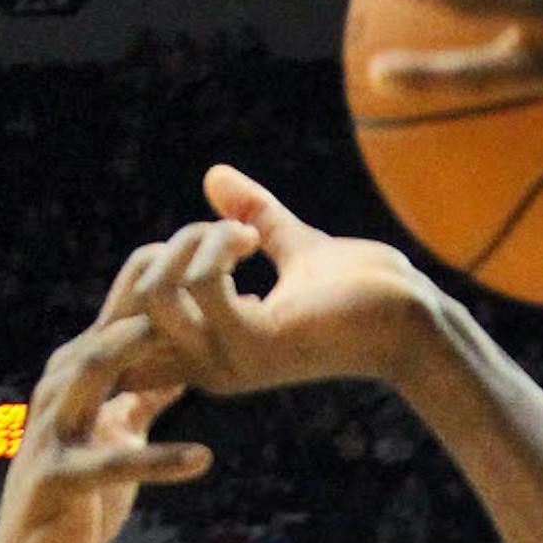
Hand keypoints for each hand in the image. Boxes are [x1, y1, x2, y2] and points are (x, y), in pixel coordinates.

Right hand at [0, 246, 216, 542]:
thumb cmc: (82, 499)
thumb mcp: (118, 433)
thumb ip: (144, 394)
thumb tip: (184, 361)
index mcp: (80, 373)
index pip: (125, 305)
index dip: (172, 269)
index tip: (231, 239)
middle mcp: (61, 388)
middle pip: (111, 323)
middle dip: (166, 290)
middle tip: (225, 263)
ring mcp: (55, 431)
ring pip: (95, 372)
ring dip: (144, 351)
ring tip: (196, 340)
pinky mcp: (60, 480)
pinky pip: (113, 464)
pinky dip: (158, 459)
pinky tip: (203, 458)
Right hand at [128, 165, 455, 393]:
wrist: (416, 320)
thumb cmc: (365, 293)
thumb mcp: (295, 248)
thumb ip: (252, 218)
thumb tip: (215, 176)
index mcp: (210, 352)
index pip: (126, 327)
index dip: (134, 279)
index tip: (191, 249)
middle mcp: (209, 366)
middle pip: (130, 303)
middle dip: (167, 249)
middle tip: (230, 232)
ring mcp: (227, 361)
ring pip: (154, 292)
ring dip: (193, 242)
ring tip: (246, 233)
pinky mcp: (253, 346)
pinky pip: (197, 285)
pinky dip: (217, 244)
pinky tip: (255, 239)